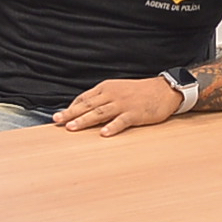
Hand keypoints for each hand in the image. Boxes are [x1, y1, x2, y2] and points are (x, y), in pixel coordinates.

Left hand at [53, 76, 182, 135]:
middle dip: (71, 113)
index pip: (84, 98)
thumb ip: (102, 98)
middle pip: (87, 105)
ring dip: (84, 120)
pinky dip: (112, 127)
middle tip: (57, 120)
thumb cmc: (139, 92)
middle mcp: (112, 95)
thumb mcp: (118, 90)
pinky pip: (121, 121)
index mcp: (106, 88)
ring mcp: (123, 104)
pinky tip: (103, 133)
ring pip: (100, 112)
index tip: (60, 116)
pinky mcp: (135, 113)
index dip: (71, 107)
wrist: (164, 90)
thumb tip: (85, 109)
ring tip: (72, 127)